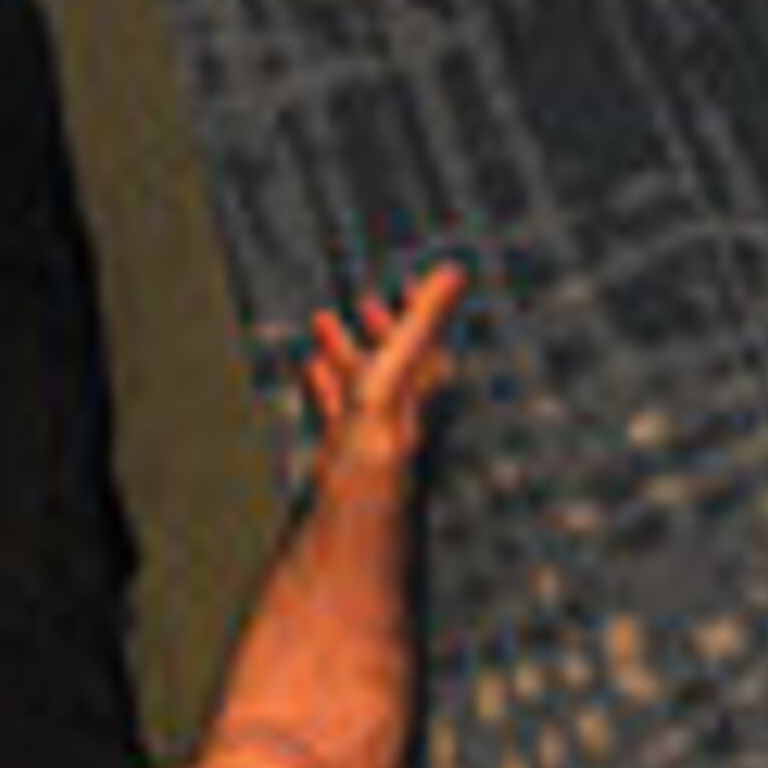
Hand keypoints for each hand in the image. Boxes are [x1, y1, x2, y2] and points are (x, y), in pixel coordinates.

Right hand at [304, 263, 464, 489]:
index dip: (422, 309)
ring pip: (367, 380)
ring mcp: (380, 429)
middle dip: (382, 327)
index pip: (434, 338)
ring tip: (322, 320)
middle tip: (366, 302)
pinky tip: (311, 367)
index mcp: (431, 383)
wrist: (358, 498)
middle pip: (400, 358)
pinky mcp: (352, 449)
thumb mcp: (404, 356)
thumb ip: (426, 314)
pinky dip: (329, 383)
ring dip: (347, 348)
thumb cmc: (385, 427)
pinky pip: (341, 408)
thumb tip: (456, 269)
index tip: (408, 284)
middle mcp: (411, 406)